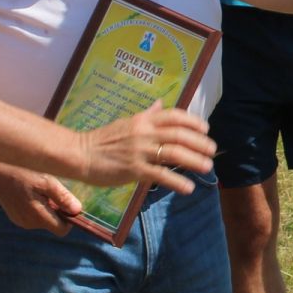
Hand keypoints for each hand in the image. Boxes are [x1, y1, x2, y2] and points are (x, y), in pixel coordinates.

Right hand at [0, 158, 83, 235]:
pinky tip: (30, 192)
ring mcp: (20, 221)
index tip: (69, 204)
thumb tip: (78, 211)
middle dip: (58, 211)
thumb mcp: (47, 181)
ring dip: (48, 208)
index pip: (62, 230)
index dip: (70, 219)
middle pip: (53, 224)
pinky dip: (37, 207)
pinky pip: (34, 216)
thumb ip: (62, 198)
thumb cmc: (23, 172)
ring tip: (39, 190)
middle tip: (51, 190)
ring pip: (44, 220)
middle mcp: (28, 223)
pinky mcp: (15, 217)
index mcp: (37, 216)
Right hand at [79, 102, 213, 194]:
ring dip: (195, 160)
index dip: (194, 122)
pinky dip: (177, 182)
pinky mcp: (134, 170)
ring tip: (207, 167)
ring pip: (175, 153)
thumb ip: (147, 115)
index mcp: (143, 120)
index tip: (205, 129)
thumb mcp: (127, 122)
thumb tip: (160, 104)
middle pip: (180, 135)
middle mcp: (144, 133)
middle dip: (200, 143)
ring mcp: (140, 151)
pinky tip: (188, 188)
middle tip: (212, 151)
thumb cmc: (103, 140)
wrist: (80, 153)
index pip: (175, 116)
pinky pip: (160, 175)